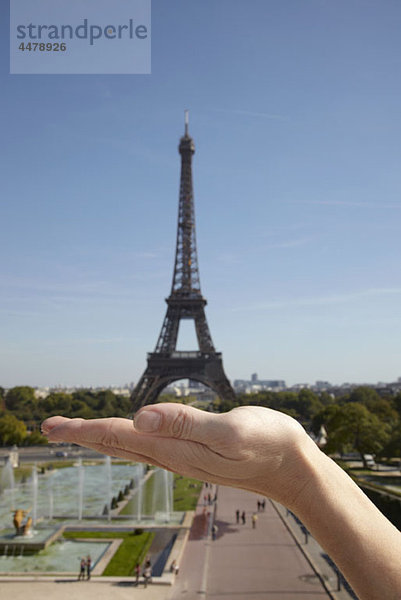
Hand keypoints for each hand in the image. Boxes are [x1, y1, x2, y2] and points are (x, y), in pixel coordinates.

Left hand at [41, 403, 317, 507]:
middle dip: (83, 434)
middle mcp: (172, 455)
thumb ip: (187, 424)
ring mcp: (184, 454)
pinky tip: (132, 431)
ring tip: (80, 431)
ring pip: (132, 445)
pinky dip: (130, 435)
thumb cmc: (268, 444)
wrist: (292, 468)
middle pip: (118, 443)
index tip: (51, 425)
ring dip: (102, 436)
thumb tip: (138, 417)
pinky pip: (152, 443)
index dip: (84, 430)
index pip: (119, 436)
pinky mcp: (195, 449)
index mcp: (175, 449)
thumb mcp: (231, 431)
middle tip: (50, 426)